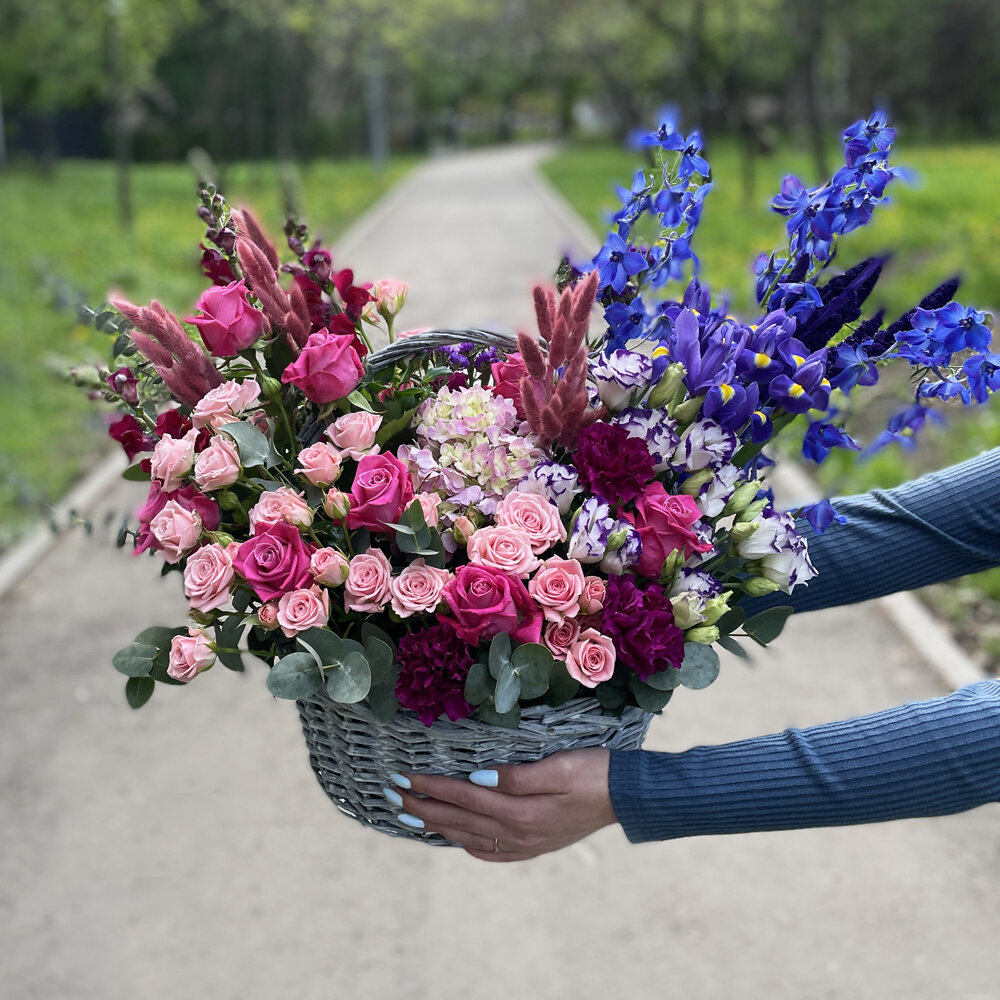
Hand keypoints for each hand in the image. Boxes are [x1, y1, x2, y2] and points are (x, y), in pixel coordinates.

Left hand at [389, 747, 616, 861]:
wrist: (627, 797)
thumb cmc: (594, 772)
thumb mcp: (558, 766)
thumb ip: (517, 776)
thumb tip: (476, 779)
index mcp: (521, 811)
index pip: (463, 796)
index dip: (431, 786)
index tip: (404, 775)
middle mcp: (518, 833)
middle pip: (458, 820)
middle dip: (422, 806)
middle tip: (392, 793)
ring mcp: (526, 844)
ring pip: (469, 836)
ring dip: (436, 825)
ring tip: (409, 814)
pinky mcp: (535, 845)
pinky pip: (492, 851)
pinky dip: (467, 844)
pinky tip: (457, 839)